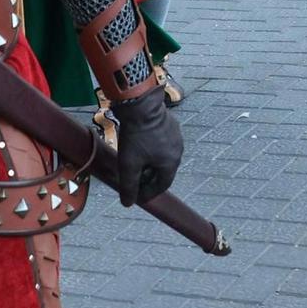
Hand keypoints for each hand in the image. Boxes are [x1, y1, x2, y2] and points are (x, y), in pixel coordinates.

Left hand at [111, 89, 182, 206]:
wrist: (141, 104)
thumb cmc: (136, 136)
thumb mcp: (129, 164)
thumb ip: (129, 186)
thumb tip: (128, 203)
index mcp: (171, 163)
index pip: (162, 185)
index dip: (149, 193)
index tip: (137, 195)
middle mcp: (178, 151)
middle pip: (164, 170)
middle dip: (149, 178)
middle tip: (135, 180)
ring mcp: (176, 136)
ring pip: (164, 156)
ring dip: (151, 163)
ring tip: (137, 162)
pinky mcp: (171, 124)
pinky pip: (163, 142)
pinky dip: (153, 149)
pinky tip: (142, 144)